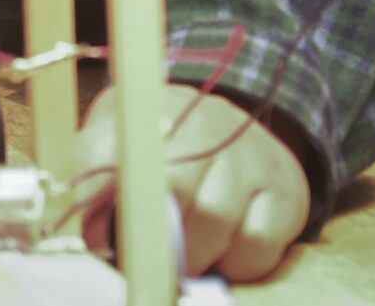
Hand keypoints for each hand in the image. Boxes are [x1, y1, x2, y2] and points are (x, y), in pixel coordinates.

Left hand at [75, 83, 310, 281]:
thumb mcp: (118, 137)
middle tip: (148, 259)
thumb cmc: (165, 143)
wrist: (238, 128)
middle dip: (155, 237)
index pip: (120, 151)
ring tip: (185, 259)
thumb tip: (88, 230)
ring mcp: (250, 156)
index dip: (105, 198)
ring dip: (195, 255)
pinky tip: (225, 255)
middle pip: (173, 190)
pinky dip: (236, 263)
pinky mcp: (285, 192)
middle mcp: (206, 124)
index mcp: (152, 111)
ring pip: (215, 221)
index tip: (100, 237)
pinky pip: (257, 243)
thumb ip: (93, 174)